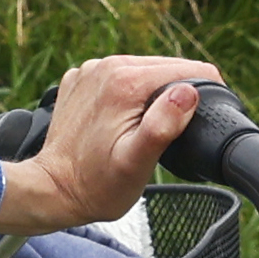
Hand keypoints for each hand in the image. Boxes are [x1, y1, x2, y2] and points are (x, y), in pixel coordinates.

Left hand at [0, 51, 225, 240]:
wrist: (53, 191)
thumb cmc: (96, 185)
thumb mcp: (137, 163)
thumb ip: (163, 126)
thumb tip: (188, 93)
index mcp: (125, 81)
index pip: (186, 69)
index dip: (205, 91)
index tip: (203, 118)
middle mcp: (106, 67)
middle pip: (164, 66)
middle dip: (177, 94)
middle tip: (172, 131)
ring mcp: (90, 71)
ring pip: (142, 70)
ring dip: (152, 94)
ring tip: (146, 128)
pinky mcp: (80, 81)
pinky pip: (117, 78)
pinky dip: (127, 94)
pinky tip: (121, 120)